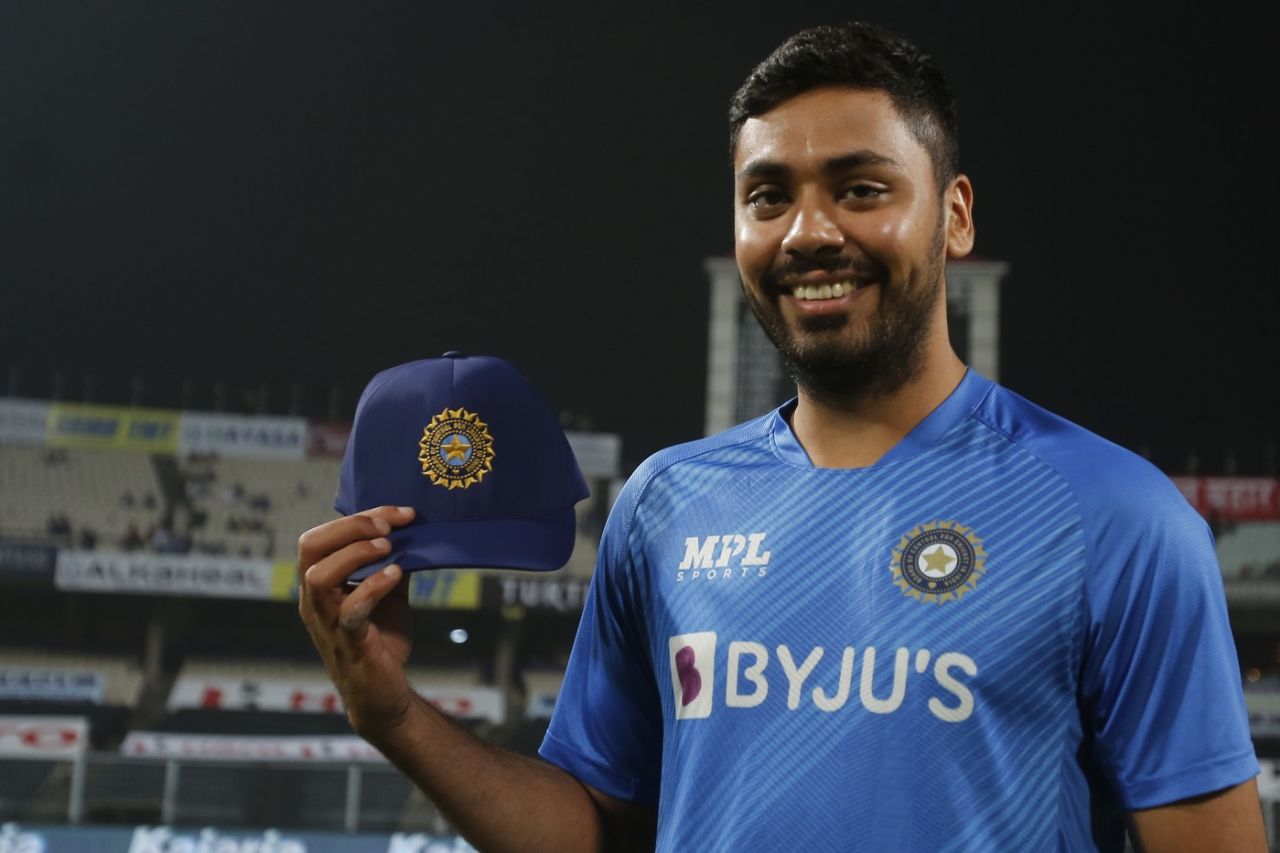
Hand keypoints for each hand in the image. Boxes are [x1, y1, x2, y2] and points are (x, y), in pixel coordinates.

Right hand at [297, 505, 416, 740]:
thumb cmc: (381, 640)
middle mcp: (315, 601)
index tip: (399, 513)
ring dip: (354, 554)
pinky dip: (371, 588)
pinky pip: (350, 612)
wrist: (383, 694)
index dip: (358, 517)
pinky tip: (395, 576)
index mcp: (319, 585)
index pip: (321, 537)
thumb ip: (392, 562)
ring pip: (318, 577)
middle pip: (310, 548)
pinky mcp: (349, 643)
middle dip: (349, 527)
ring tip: (388, 547)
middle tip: (387, 527)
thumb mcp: (388, 593)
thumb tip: (413, 529)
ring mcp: (328, 622)